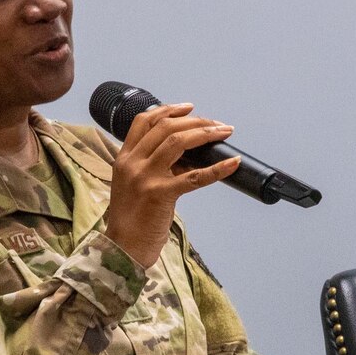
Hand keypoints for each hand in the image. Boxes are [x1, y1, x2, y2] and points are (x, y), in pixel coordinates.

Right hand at [102, 102, 240, 267]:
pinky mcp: (161, 194)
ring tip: (224, 132)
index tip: (189, 108)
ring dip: (205, 133)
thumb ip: (153, 165)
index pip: (144, 121)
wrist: (123, 247)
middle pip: (166, 127)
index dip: (168, 110)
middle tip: (216, 124)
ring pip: (178, 142)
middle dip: (196, 121)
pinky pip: (195, 177)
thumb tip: (189, 153)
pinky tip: (231, 163)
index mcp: (124, 158)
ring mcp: (145, 177)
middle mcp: (132, 163)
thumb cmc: (132, 217)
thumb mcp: (134, 183)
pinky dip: (217, 168)